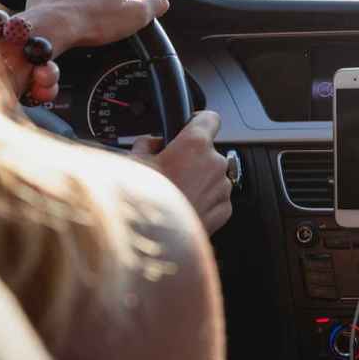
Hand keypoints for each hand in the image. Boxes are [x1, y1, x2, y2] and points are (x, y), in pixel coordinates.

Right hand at [131, 111, 232, 233]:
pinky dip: (203, 200)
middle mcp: (215, 163)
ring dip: (198, 181)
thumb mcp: (133, 163)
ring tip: (174, 194)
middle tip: (169, 171)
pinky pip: (215, 198)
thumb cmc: (143, 202)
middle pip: (208, 151)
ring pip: (212, 176)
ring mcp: (222, 187)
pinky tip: (182, 207)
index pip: (209, 118)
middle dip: (191, 158)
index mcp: (195, 144)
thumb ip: (146, 144)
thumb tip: (151, 143)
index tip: (190, 126)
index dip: (198, 121)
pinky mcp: (224, 210)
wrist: (153, 241)